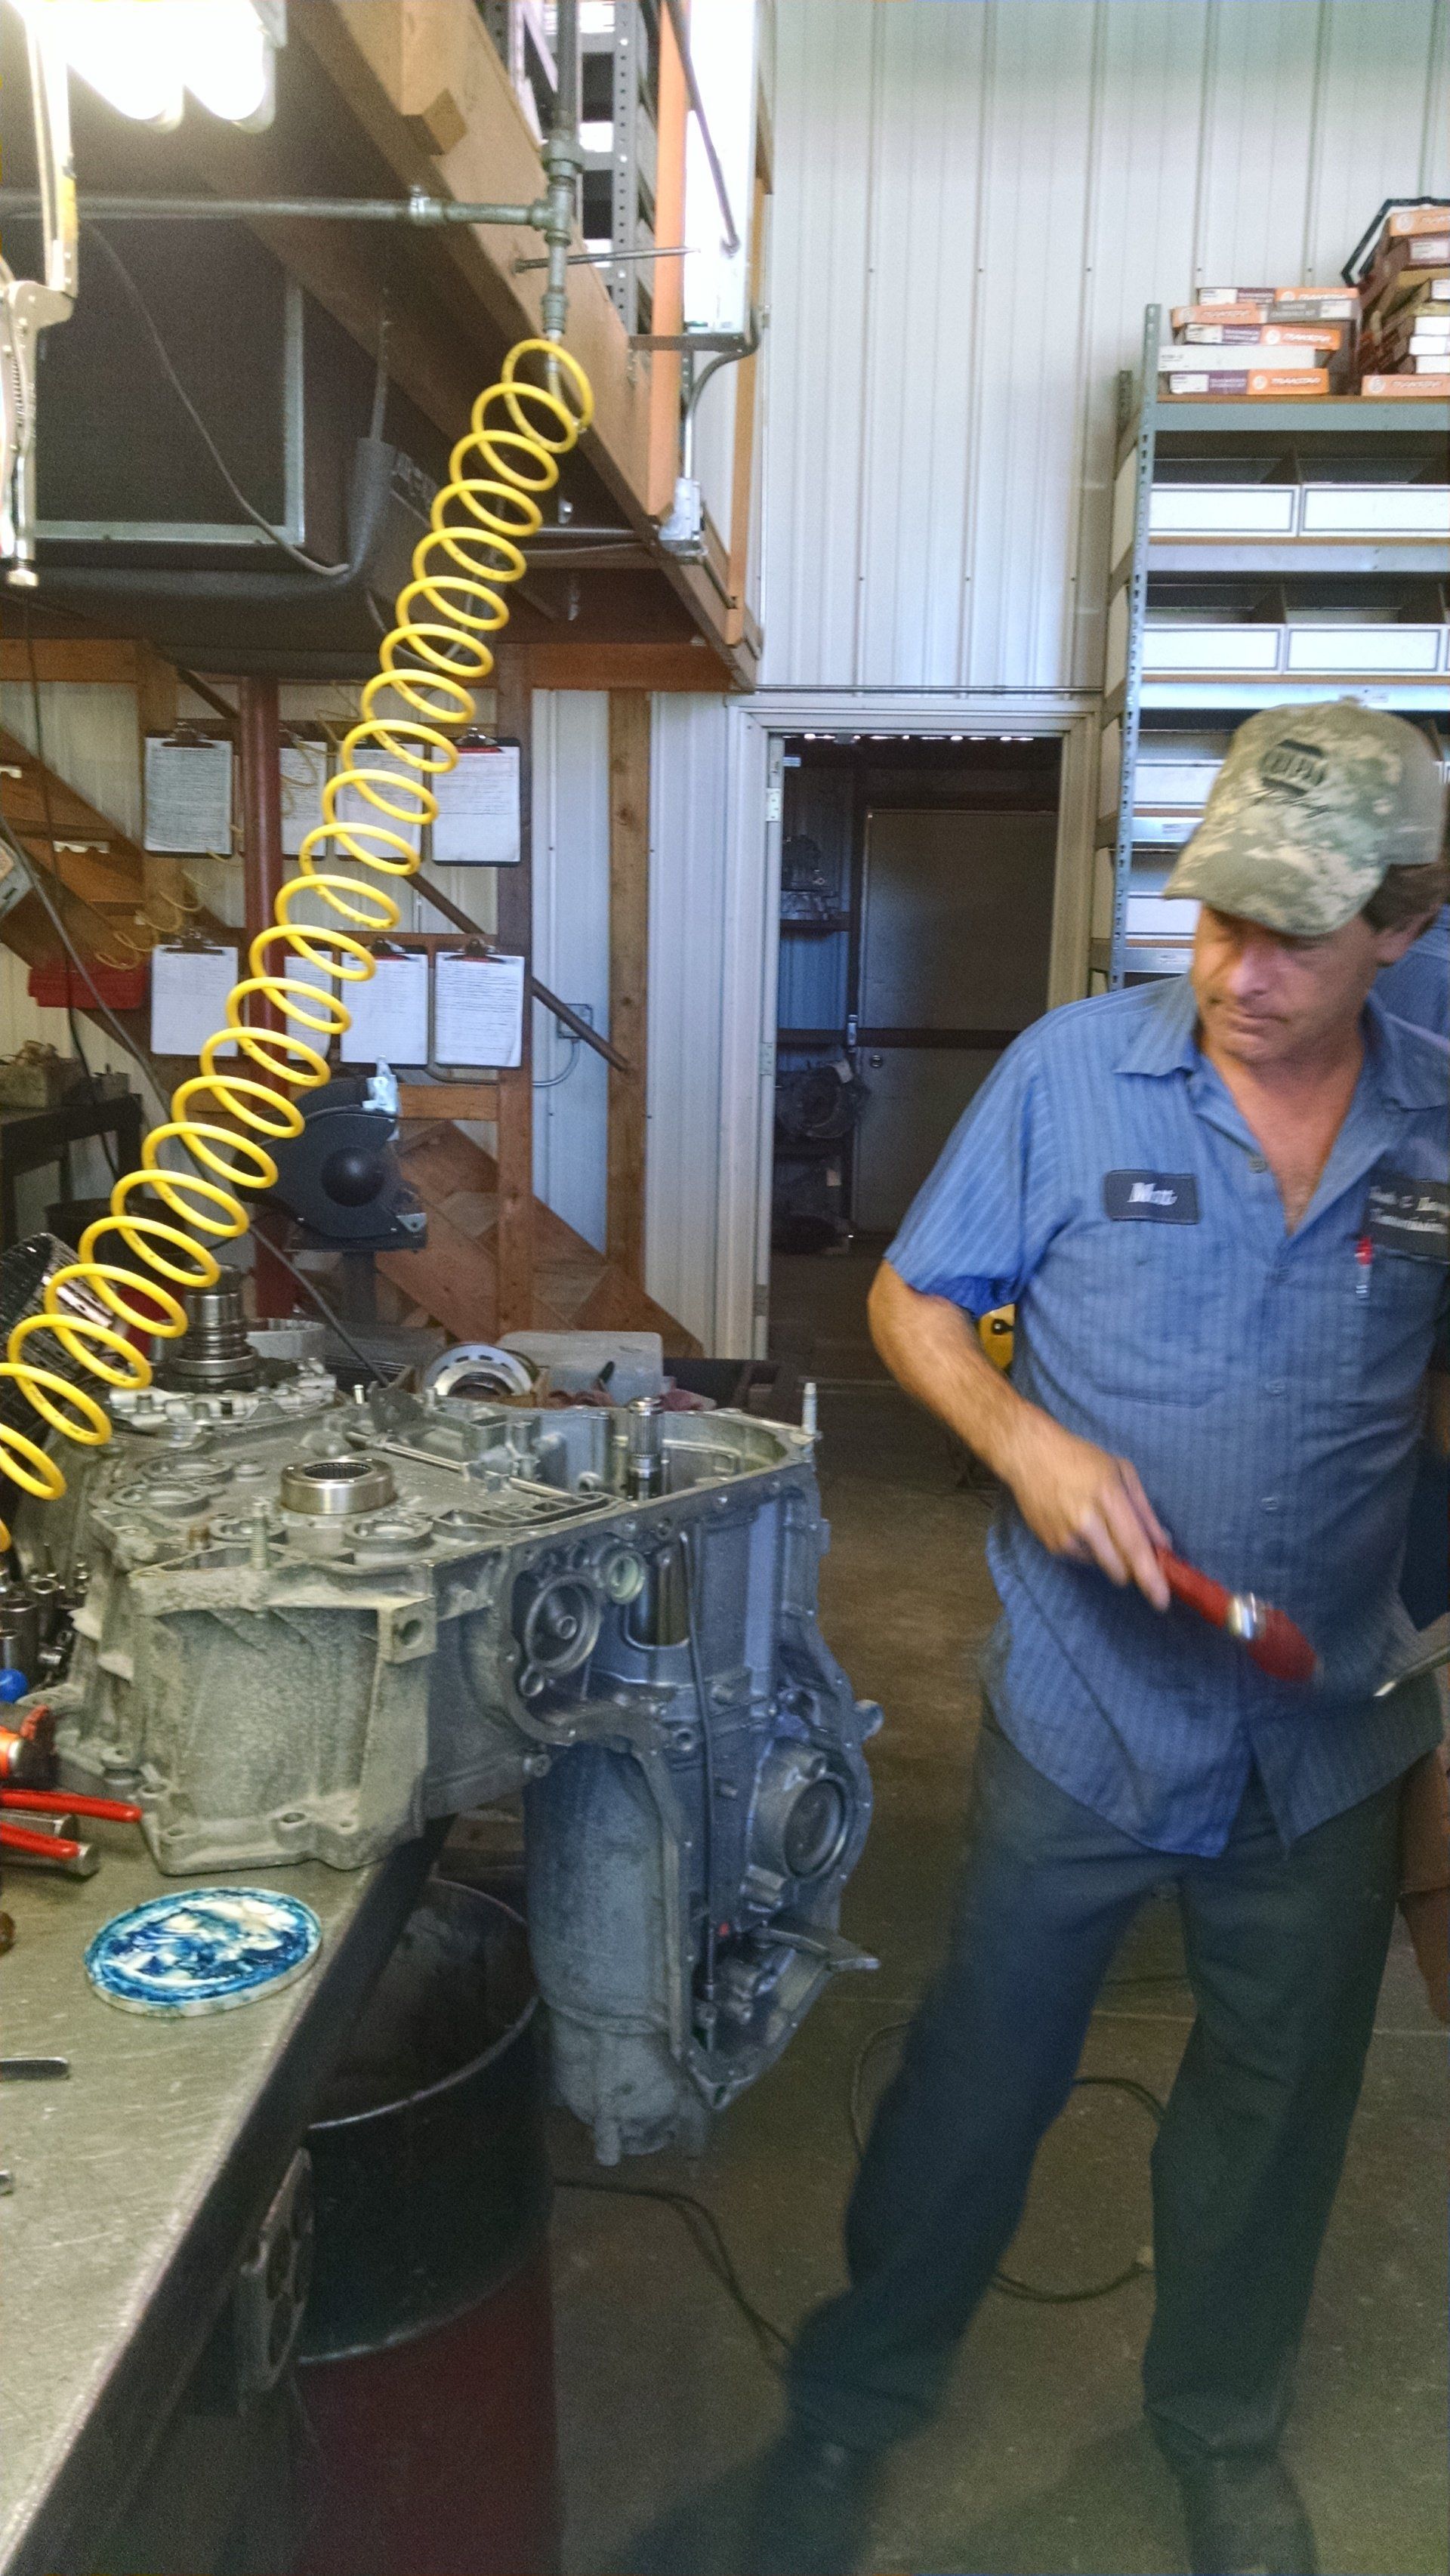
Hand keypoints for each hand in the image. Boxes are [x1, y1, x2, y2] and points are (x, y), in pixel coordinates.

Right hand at [1001, 1409, 1170, 1608]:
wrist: (1029, 1455)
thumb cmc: (1081, 1458)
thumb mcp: (1121, 1472)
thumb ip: (1144, 1511)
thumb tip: (1163, 1545)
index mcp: (1107, 1496)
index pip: (1133, 1545)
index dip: (1150, 1576)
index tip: (1161, 1599)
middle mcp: (1085, 1520)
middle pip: (1119, 1568)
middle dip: (1133, 1570)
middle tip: (1135, 1551)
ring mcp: (1066, 1536)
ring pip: (1102, 1565)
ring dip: (1109, 1554)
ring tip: (1096, 1521)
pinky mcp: (1052, 1545)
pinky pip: (1083, 1559)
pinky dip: (1089, 1549)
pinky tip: (1078, 1523)